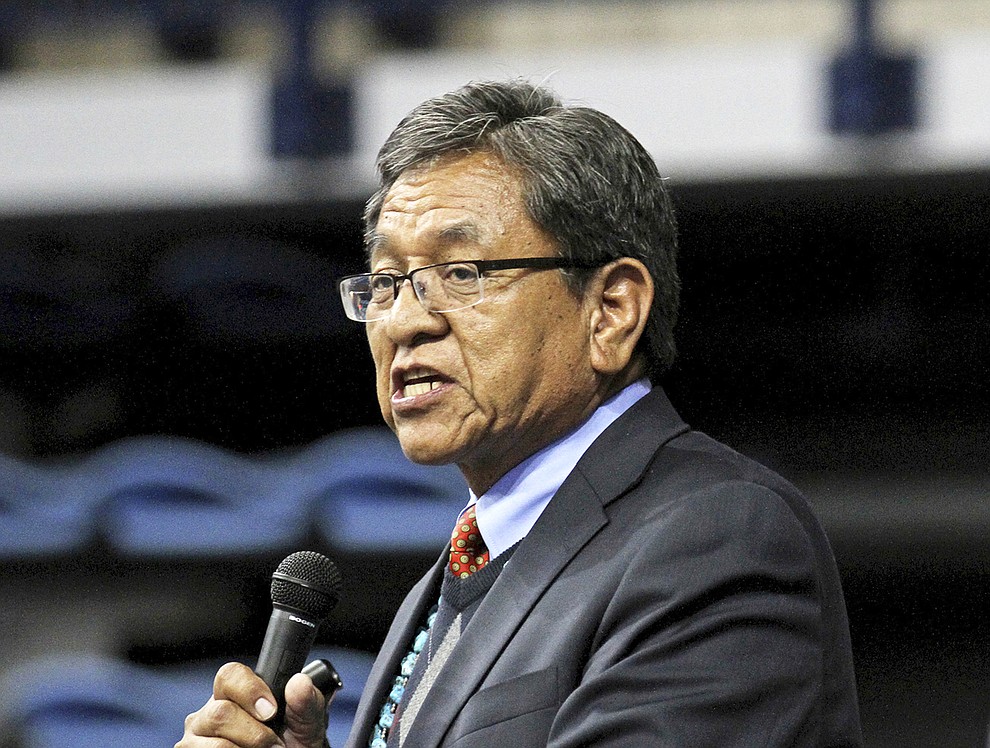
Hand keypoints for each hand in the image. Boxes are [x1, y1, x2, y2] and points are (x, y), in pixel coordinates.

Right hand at [177, 662, 328, 747]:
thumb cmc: (294, 739)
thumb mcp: (307, 720)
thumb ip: (306, 700)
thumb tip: (299, 682)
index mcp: (235, 692)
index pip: (229, 675)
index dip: (250, 691)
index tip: (272, 711)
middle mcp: (209, 712)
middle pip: (221, 713)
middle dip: (254, 733)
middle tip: (274, 744)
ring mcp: (196, 738)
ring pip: (217, 744)